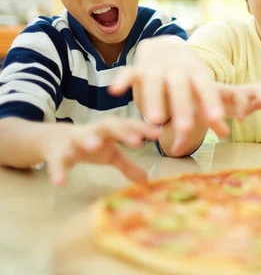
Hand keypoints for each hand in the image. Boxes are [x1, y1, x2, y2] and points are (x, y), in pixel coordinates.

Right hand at [40, 117, 160, 185]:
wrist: (54, 139)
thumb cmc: (92, 143)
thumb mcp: (111, 154)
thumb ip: (127, 164)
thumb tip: (146, 180)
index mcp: (111, 130)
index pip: (130, 125)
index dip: (144, 129)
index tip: (159, 134)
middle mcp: (95, 131)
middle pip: (109, 125)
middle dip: (123, 131)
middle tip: (136, 141)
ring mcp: (75, 140)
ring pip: (81, 137)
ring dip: (88, 140)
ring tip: (95, 146)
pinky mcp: (57, 153)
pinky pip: (57, 161)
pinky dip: (58, 170)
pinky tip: (61, 182)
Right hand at [109, 36, 227, 142]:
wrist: (166, 45)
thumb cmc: (188, 76)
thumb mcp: (202, 89)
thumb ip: (213, 112)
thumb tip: (224, 134)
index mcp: (198, 74)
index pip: (206, 88)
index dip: (211, 102)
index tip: (217, 119)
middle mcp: (178, 70)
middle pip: (180, 88)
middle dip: (182, 107)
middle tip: (185, 129)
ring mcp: (157, 68)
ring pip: (155, 83)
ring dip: (154, 99)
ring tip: (155, 120)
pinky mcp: (137, 69)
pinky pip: (128, 73)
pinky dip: (122, 80)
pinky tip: (115, 91)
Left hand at [156, 77, 260, 156]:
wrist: (192, 87)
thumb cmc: (193, 106)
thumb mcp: (187, 120)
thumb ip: (182, 135)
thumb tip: (173, 151)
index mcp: (219, 94)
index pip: (232, 97)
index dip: (239, 105)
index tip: (240, 118)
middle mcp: (233, 91)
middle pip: (249, 91)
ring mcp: (243, 93)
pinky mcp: (251, 97)